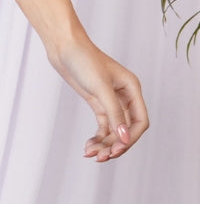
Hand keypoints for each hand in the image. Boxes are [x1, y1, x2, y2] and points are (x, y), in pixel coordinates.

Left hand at [49, 36, 148, 161]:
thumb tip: (124, 139)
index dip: (131, 138)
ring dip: (105, 144)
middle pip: (126, 129)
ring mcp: (110, 100)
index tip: (117, 149)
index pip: (140, 121)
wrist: (63, 46)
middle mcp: (124, 96)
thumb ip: (114, 113)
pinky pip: (103, 126)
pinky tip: (89, 147)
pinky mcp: (97, 102)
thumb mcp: (100, 87)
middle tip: (102, 157)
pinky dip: (98, 138)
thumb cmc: (83, 59)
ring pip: (114, 130)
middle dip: (116, 145)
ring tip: (91, 154)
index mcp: (132, 88)